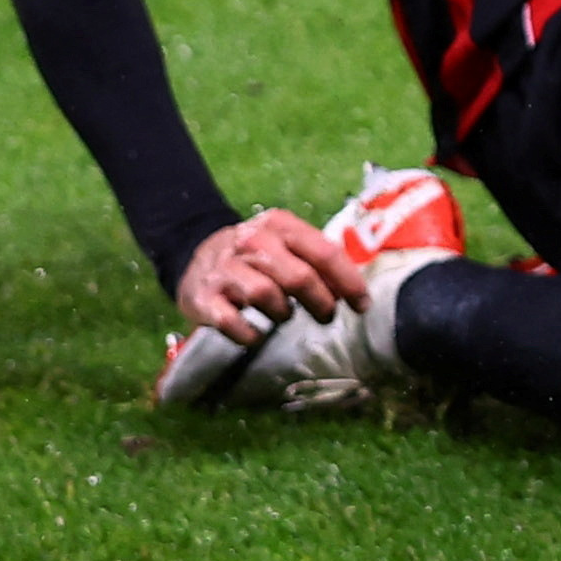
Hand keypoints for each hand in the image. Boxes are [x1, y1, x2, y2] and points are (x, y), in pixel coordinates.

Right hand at [173, 209, 368, 344]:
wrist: (197, 255)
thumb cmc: (258, 256)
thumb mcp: (287, 244)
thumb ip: (318, 260)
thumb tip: (352, 292)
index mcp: (279, 225)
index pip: (324, 252)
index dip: (349, 282)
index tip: (362, 305)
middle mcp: (251, 241)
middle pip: (299, 277)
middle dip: (321, 302)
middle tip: (327, 315)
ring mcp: (225, 269)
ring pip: (265, 295)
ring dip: (283, 313)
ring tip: (285, 315)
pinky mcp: (203, 297)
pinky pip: (232, 321)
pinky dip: (249, 333)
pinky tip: (256, 335)